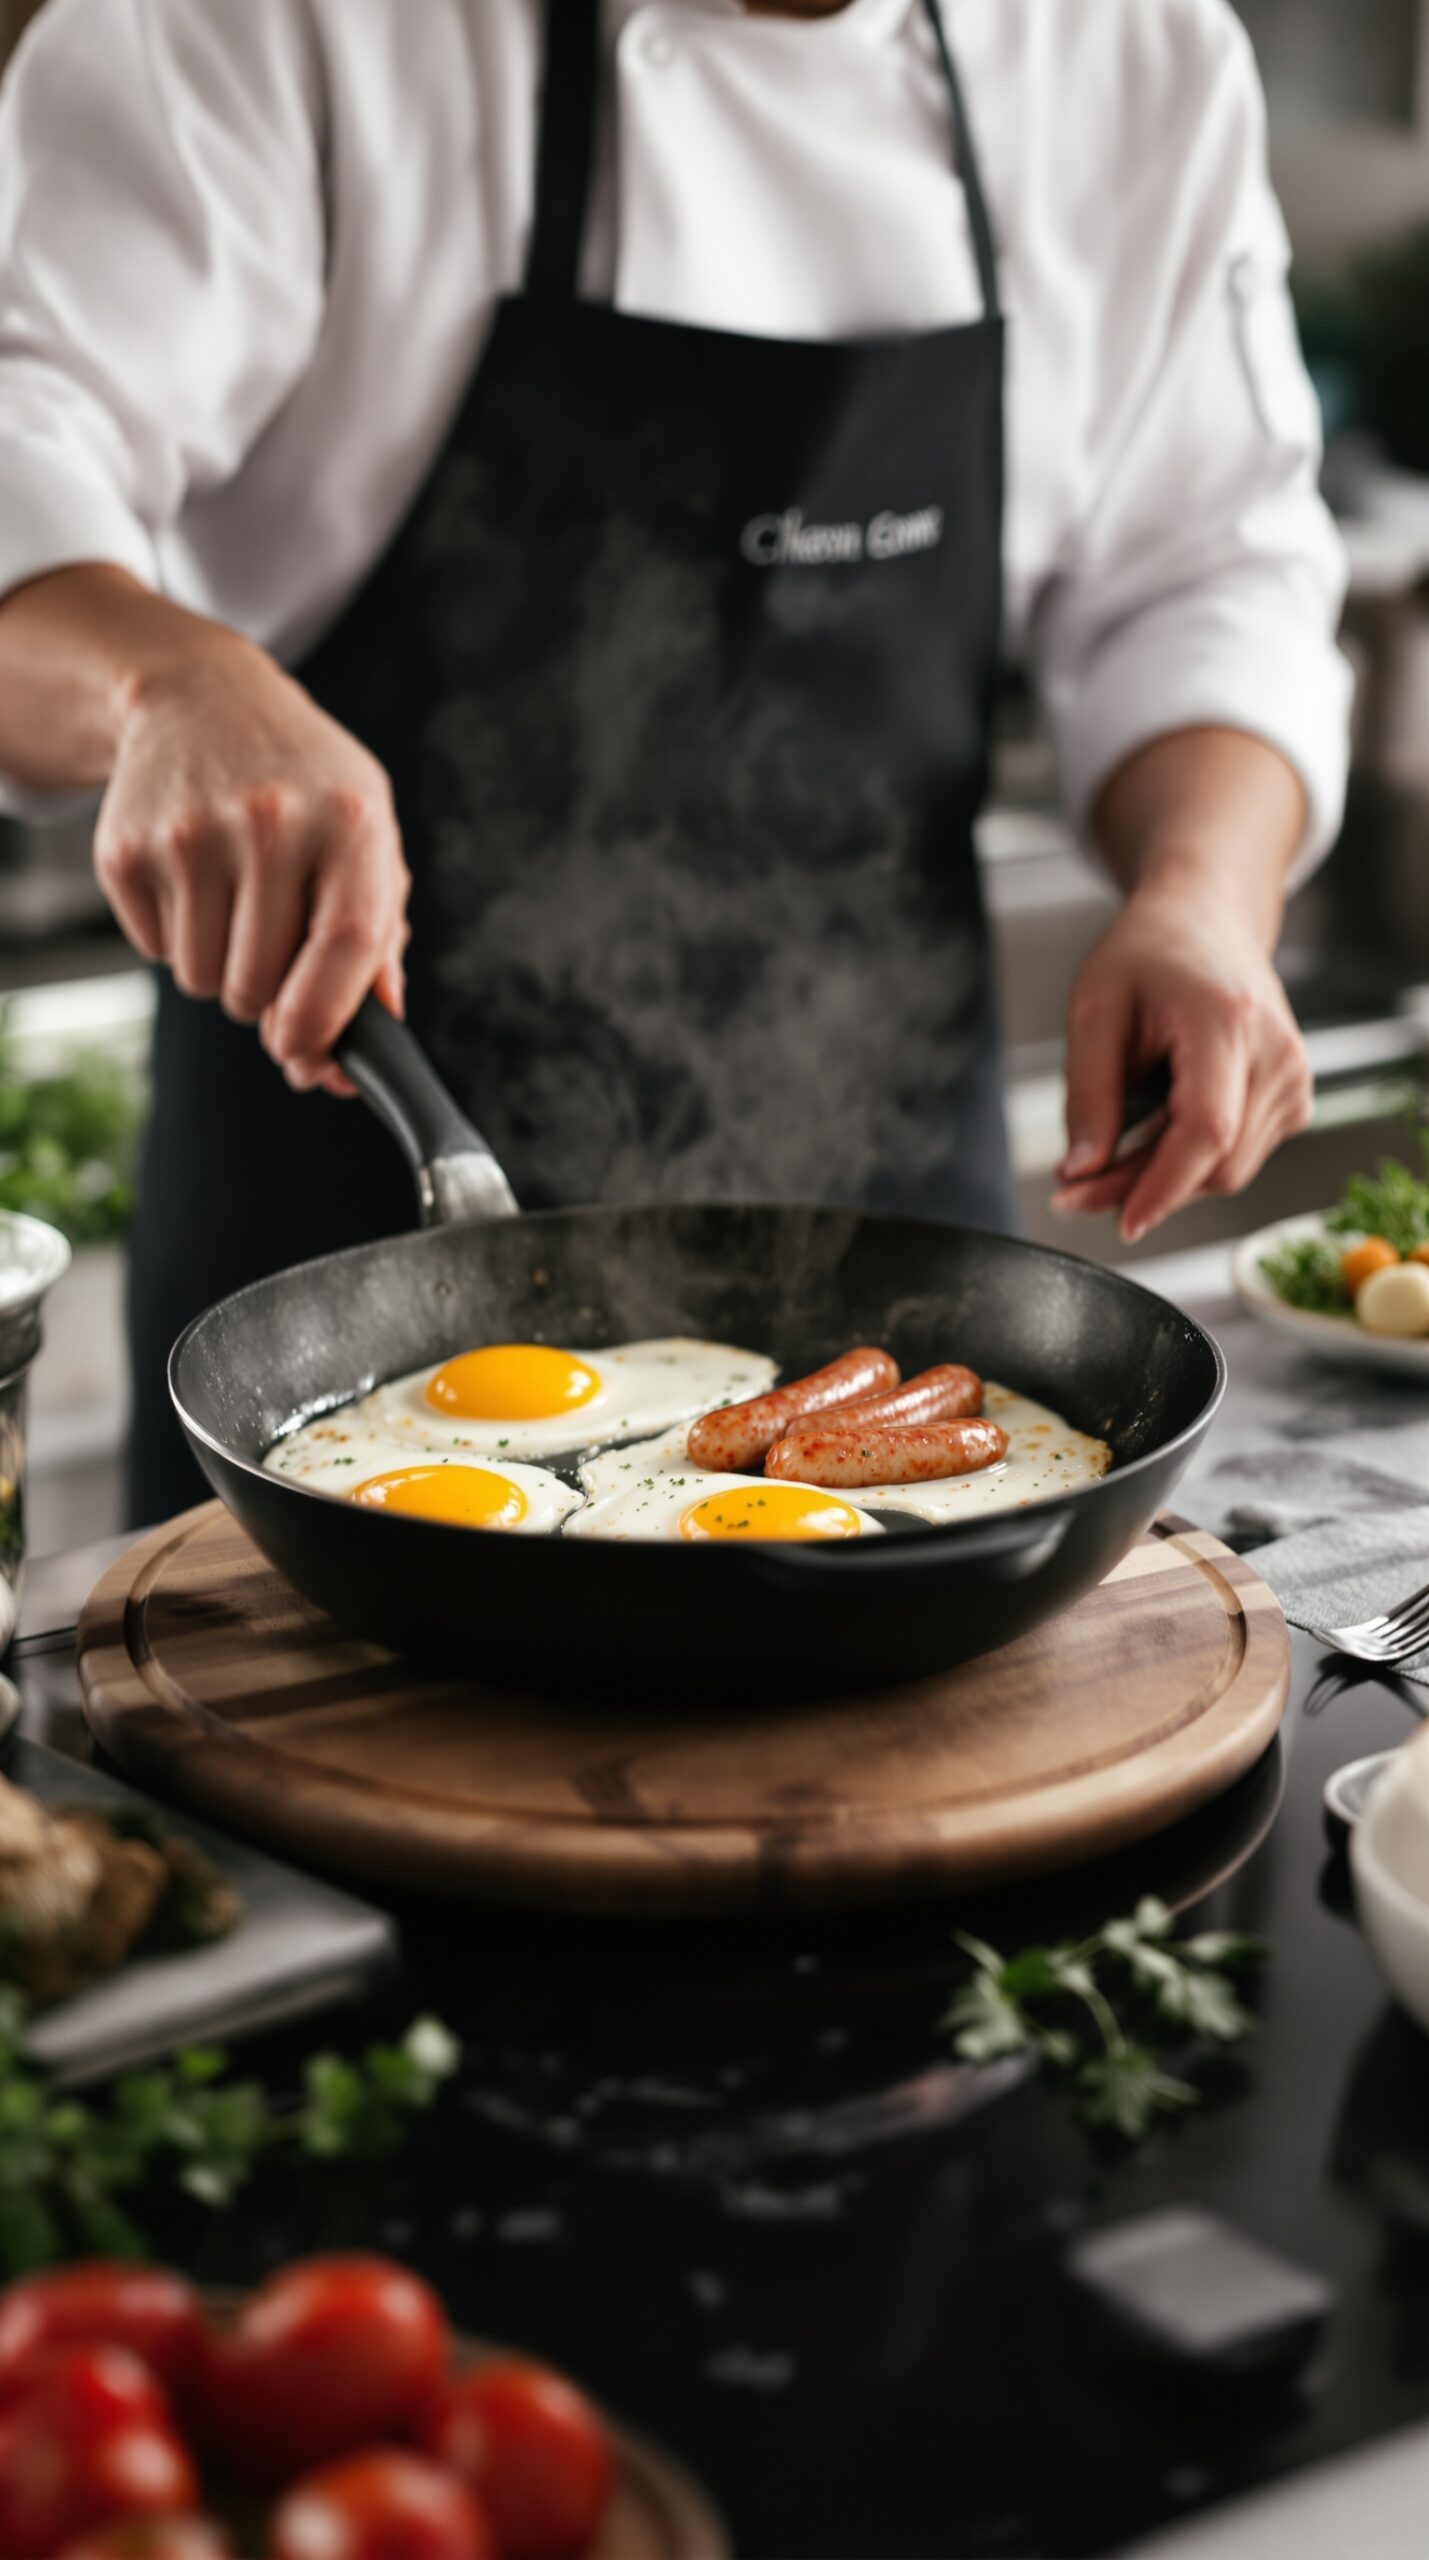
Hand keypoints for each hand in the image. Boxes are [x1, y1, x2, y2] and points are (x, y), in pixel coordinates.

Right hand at [93, 632, 409, 1095]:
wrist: (204, 697)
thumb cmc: (306, 784)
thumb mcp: (368, 833)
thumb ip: (382, 936)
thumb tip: (380, 1031)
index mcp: (350, 820)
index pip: (346, 945)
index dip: (326, 1021)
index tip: (310, 1056)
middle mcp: (269, 821)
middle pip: (260, 985)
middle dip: (268, 998)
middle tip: (272, 946)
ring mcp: (190, 833)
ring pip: (204, 981)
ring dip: (221, 970)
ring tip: (235, 899)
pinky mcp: (126, 849)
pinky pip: (155, 953)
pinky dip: (176, 939)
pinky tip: (194, 879)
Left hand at [1052, 887, 1312, 1241]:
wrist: (1205, 922)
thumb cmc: (1148, 954)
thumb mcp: (1094, 1012)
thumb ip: (1088, 1097)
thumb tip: (1082, 1173)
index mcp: (1229, 1022)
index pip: (1206, 1131)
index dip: (1162, 1187)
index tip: (1120, 1222)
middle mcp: (1277, 1054)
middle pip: (1215, 1163)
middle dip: (1142, 1188)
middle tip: (1072, 1187)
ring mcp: (1295, 1080)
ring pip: (1227, 1171)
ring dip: (1162, 1179)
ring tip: (1108, 1150)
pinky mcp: (1295, 1100)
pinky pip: (1238, 1158)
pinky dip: (1189, 1161)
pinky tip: (1156, 1128)